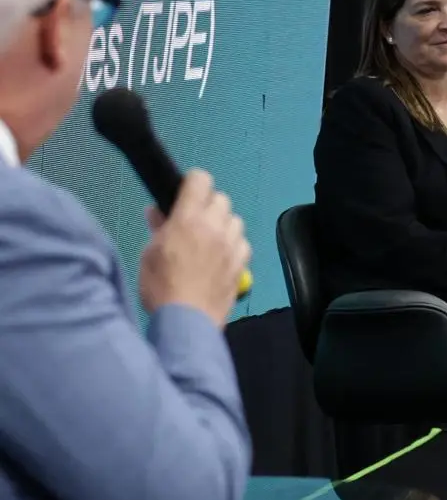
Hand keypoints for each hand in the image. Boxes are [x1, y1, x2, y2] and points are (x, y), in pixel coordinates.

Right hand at [137, 169, 251, 329]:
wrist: (187, 319)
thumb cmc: (160, 286)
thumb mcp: (149, 253)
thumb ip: (158, 228)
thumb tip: (157, 210)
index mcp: (188, 218)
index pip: (200, 179)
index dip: (193, 183)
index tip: (185, 194)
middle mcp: (215, 226)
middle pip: (221, 199)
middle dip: (208, 206)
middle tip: (194, 222)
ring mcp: (233, 243)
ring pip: (235, 219)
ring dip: (223, 225)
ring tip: (209, 241)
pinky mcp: (243, 261)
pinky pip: (243, 242)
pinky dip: (234, 245)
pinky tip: (222, 257)